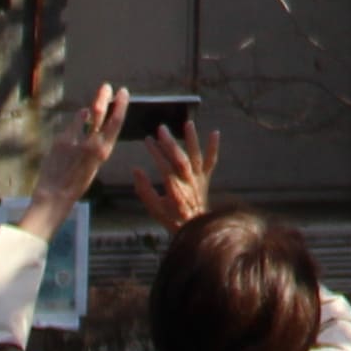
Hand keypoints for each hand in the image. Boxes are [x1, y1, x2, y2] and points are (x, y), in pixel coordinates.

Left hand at [24, 84, 125, 232]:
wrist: (55, 196)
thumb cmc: (74, 183)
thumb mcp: (91, 165)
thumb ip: (91, 143)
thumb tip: (86, 118)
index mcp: (103, 152)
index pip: (116, 123)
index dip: (121, 105)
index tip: (123, 93)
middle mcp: (92, 144)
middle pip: (100, 113)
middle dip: (104, 97)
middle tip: (106, 86)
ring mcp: (76, 141)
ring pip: (85, 115)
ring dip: (91, 106)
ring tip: (95, 99)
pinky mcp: (62, 141)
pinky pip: (71, 125)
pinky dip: (76, 119)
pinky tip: (79, 116)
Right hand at [137, 116, 219, 232]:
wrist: (196, 227)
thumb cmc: (172, 218)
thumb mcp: (154, 209)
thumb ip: (144, 190)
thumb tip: (136, 170)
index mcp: (174, 190)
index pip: (163, 166)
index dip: (155, 152)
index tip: (148, 140)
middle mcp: (188, 182)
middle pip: (179, 159)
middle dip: (170, 143)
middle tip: (161, 128)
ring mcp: (199, 179)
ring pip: (196, 157)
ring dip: (192, 140)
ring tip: (188, 124)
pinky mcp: (206, 178)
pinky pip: (211, 162)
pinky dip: (214, 147)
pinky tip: (215, 132)